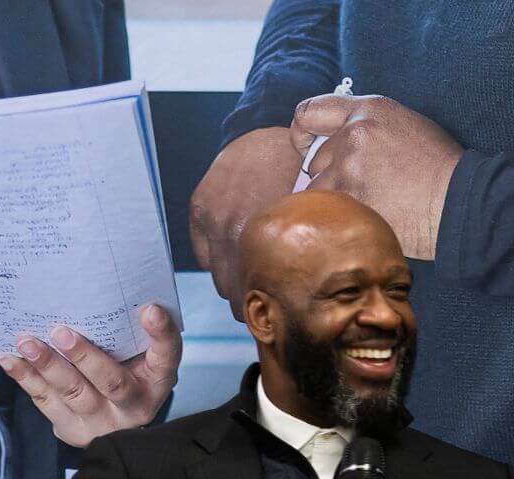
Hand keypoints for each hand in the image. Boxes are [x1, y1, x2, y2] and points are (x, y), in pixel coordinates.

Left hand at [0, 306, 180, 446]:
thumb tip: (118, 298)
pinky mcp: (71, 429)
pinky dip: (26, 378)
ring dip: (48, 366)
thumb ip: (133, 331)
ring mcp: (102, 421)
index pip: (167, 356)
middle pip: (112, 383)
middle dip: (85, 357)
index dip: (161, 334)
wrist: (113, 422)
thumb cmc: (127, 375)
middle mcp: (134, 406)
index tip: (150, 310)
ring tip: (28, 342)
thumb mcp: (141, 355)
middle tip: (61, 332)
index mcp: (158, 380)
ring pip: (73, 393)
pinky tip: (11, 358)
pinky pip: (45, 401)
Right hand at [189, 127, 301, 318]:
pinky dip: (218, 261)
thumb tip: (314, 291)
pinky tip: (238, 260)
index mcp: (260, 232)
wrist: (269, 131)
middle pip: (233, 289)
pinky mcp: (199, 208)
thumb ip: (304, 253)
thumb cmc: (302, 174)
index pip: (254, 291)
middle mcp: (230, 227)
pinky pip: (204, 254)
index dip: (267, 306)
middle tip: (268, 303)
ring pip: (217, 275)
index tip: (278, 311)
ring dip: (234, 282)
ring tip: (254, 284)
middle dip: (250, 299)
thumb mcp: (313, 213)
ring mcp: (211, 218)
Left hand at [290, 95, 463, 260]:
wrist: (463, 202)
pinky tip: (367, 223)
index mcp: (369, 111)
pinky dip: (344, 221)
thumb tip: (338, 142)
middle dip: (332, 177)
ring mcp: (351, 169)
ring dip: (338, 203)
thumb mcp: (408, 127)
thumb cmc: (444, 170)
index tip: (306, 149)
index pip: (309, 113)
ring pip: (319, 191)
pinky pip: (331, 215)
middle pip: (315, 160)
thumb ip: (369, 128)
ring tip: (371, 209)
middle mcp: (354, 134)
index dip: (302, 134)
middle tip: (363, 191)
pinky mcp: (353, 201)